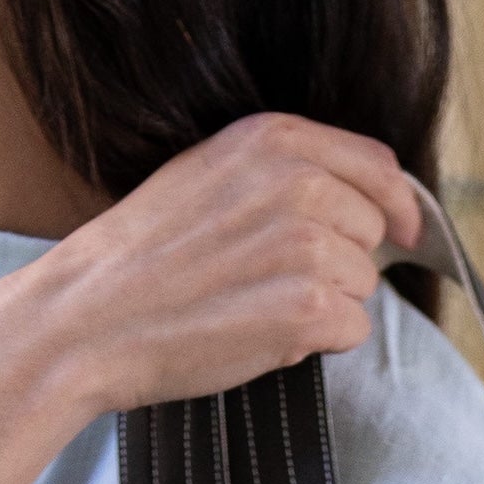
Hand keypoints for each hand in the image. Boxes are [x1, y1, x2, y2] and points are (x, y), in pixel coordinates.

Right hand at [0, 114, 424, 483]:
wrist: (86, 320)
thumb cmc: (138, 260)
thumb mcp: (206, 176)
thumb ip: (279, 173)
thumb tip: (354, 199)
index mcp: (274, 139)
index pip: (378, 165)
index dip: (394, 205)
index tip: (398, 231)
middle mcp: (298, 182)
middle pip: (374, 230)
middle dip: (341, 261)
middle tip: (271, 280)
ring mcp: (306, 246)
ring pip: (365, 284)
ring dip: (326, 305)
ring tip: (255, 306)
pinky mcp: (307, 308)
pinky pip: (353, 330)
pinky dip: (317, 343)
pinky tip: (262, 336)